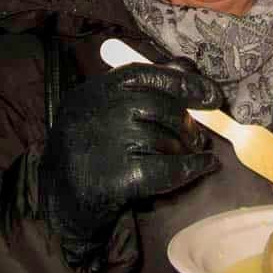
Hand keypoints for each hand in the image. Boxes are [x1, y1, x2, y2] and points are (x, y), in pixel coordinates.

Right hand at [38, 59, 222, 272]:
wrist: (60, 204)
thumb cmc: (90, 152)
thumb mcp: (104, 111)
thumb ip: (141, 87)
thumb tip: (188, 68)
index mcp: (93, 92)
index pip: (142, 73)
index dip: (182, 82)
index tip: (211, 94)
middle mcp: (96, 113)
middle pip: (158, 106)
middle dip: (187, 123)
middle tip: (199, 138)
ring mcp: (105, 144)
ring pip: (164, 139)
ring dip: (183, 150)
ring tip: (185, 156)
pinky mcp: (117, 177)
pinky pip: (168, 168)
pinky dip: (192, 168)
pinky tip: (204, 167)